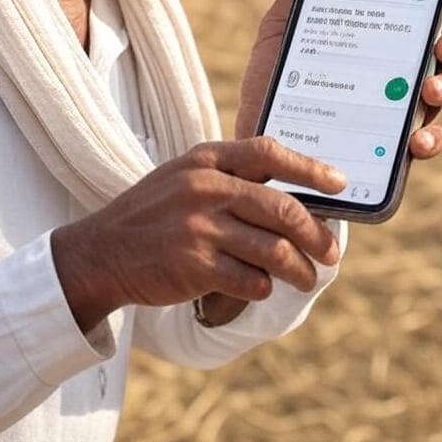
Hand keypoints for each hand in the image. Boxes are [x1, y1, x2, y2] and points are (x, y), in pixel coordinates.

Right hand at [51, 138, 346, 332]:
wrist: (101, 252)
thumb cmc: (152, 214)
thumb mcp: (184, 178)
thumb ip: (229, 177)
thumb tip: (294, 195)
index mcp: (206, 160)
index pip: (268, 153)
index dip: (310, 168)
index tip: (340, 185)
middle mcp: (205, 188)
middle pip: (282, 208)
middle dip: (316, 235)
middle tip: (330, 253)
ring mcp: (199, 227)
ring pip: (274, 250)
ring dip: (299, 270)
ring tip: (306, 278)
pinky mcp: (195, 265)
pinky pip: (251, 280)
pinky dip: (263, 287)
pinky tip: (260, 288)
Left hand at [235, 0, 441, 159]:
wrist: (251, 149)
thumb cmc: (268, 88)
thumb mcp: (278, 35)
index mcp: (376, 41)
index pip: (424, 17)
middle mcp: (394, 74)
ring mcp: (395, 113)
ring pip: (441, 95)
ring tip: (429, 89)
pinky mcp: (388, 151)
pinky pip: (424, 144)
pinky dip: (428, 140)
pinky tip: (415, 137)